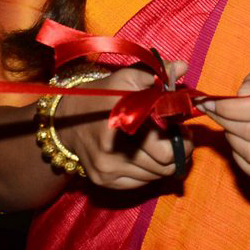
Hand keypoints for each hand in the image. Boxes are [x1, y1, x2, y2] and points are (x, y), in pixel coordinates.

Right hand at [59, 62, 192, 188]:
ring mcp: (107, 170)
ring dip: (163, 162)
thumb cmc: (103, 95)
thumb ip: (158, 73)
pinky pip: (140, 183)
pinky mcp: (103, 181)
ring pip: (154, 177)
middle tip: (177, 138)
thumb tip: (184, 66)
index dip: (182, 142)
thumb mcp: (127, 77)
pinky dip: (148, 171)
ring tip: (158, 143)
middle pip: (164, 167)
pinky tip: (143, 153)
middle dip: (178, 153)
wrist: (65, 118)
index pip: (166, 152)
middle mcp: (113, 152)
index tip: (183, 129)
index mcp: (123, 125)